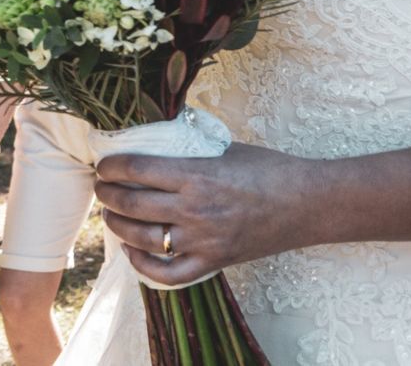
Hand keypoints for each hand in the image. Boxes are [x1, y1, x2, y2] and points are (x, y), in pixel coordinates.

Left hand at [95, 141, 314, 285]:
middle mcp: (195, 210)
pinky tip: (132, 251)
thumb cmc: (267, 169)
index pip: (135, 170)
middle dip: (107, 196)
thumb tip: (151, 137)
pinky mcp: (216, 262)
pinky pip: (169, 274)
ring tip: (110, 216)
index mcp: (196, 175)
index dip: (110, 167)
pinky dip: (144, 265)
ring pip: (143, 240)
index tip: (103, 166)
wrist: (308, 203)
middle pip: (132, 205)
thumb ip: (187, 147)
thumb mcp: (222, 148)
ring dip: (118, 227)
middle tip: (101, 188)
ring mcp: (205, 240)